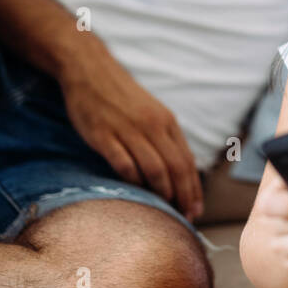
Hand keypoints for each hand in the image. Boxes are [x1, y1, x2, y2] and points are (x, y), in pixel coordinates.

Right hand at [58, 37, 203, 219]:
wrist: (90, 70)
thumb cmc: (122, 97)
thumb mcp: (152, 112)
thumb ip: (165, 138)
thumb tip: (180, 171)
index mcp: (166, 121)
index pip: (187, 161)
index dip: (194, 188)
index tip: (196, 209)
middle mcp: (152, 126)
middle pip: (175, 167)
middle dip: (183, 195)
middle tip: (185, 216)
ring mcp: (128, 130)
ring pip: (154, 168)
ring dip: (162, 192)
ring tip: (164, 208)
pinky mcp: (104, 135)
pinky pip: (124, 164)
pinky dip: (133, 180)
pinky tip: (135, 191)